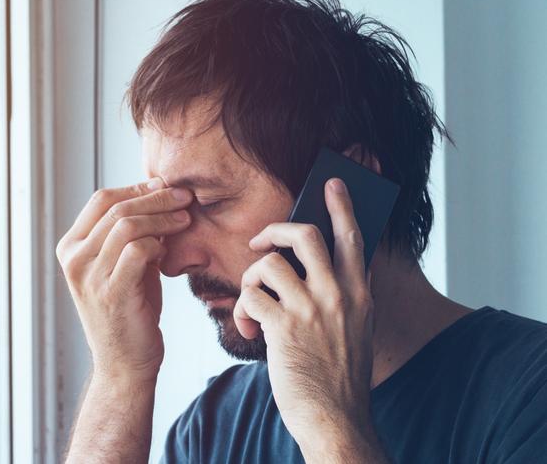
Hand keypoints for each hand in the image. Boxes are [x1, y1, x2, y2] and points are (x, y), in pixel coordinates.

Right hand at [55, 178, 192, 383]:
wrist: (125, 361)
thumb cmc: (129, 309)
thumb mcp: (124, 263)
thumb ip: (132, 233)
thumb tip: (157, 193)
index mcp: (71, 247)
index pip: (102, 199)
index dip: (136, 187)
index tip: (165, 186)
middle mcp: (74, 259)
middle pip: (116, 208)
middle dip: (156, 197)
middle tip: (184, 197)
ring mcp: (89, 276)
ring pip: (127, 225)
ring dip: (162, 217)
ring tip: (185, 218)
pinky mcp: (111, 292)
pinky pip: (138, 251)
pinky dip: (158, 243)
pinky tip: (169, 249)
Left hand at [234, 177, 375, 458]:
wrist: (335, 419)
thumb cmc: (340, 375)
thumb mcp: (358, 329)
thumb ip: (348, 295)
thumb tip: (331, 268)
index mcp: (359, 293)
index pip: (353, 237)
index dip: (341, 206)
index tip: (331, 183)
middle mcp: (338, 294)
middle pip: (305, 235)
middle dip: (276, 230)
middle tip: (262, 242)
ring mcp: (311, 310)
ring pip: (269, 265)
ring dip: (250, 280)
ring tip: (252, 303)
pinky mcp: (283, 328)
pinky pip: (250, 297)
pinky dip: (242, 310)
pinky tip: (248, 329)